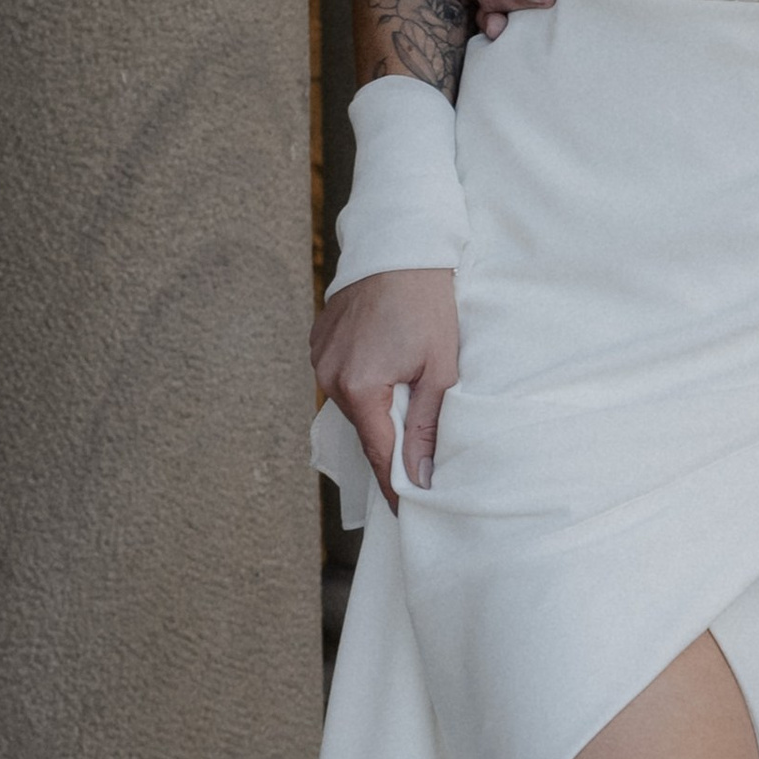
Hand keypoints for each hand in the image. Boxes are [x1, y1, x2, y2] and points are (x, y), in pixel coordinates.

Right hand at [312, 269, 461, 506]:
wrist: (401, 247)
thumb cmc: (427, 302)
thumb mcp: (440, 368)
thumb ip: (427, 426)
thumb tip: (420, 476)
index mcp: (359, 386)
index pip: (377, 453)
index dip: (394, 485)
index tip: (408, 511)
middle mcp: (329, 376)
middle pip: (364, 429)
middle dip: (390, 445)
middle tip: (419, 465)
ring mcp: (319, 358)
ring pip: (354, 404)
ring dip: (379, 411)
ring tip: (408, 408)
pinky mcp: (319, 342)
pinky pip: (343, 378)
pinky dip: (366, 385)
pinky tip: (389, 371)